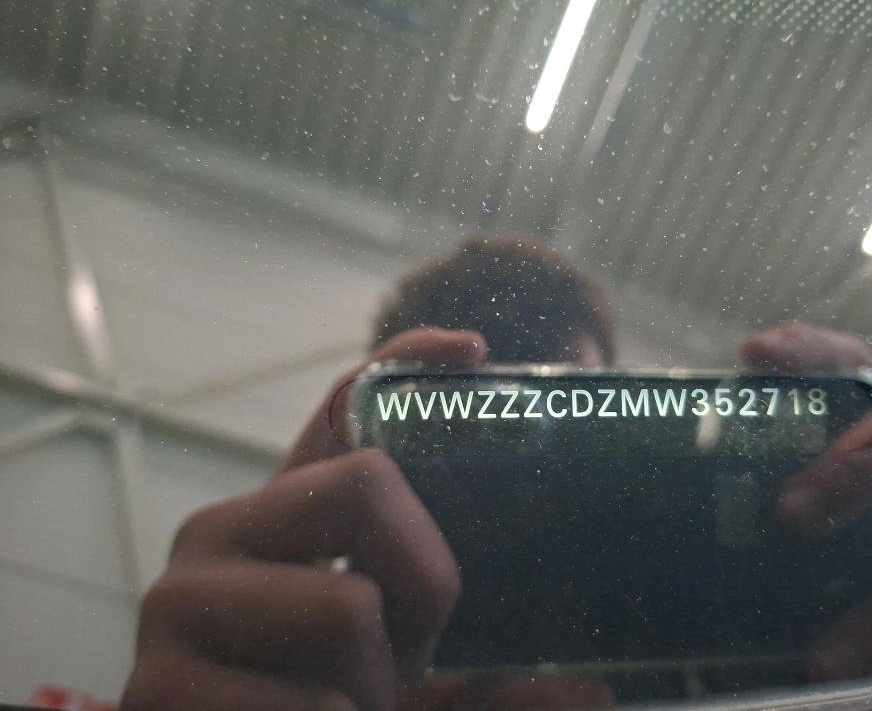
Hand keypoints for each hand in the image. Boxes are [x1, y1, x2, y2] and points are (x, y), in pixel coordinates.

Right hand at [122, 328, 484, 710]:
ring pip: (349, 608)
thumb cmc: (331, 703)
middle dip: (422, 586)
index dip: (404, 363)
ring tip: (340, 705)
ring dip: (376, 686)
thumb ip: (435, 597)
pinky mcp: (160, 690)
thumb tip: (558, 625)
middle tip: (397, 654)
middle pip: (365, 484)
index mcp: (279, 516)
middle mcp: (216, 535)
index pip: (338, 407)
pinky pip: (315, 706)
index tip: (470, 348)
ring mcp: (175, 607)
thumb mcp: (392, 640)